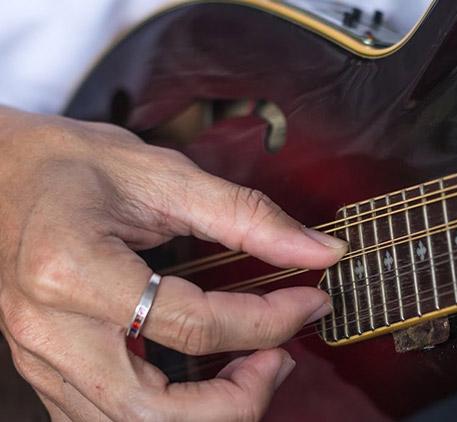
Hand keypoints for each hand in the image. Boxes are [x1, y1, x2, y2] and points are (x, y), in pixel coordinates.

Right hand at [0, 106, 346, 420]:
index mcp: (73, 271)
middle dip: (240, 399)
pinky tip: (202, 378)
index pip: (195, 326)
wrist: (1, 171)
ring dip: (209, 413)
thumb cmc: (73, 163)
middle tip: (281, 357)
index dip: (271, 320)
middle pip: (158, 414)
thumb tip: (321, 251)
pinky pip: (108, 421)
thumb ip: (249, 216)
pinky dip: (170, 413)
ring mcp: (41, 359)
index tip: (311, 300)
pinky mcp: (45, 370)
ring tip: (250, 367)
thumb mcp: (166, 174)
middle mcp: (49, 330)